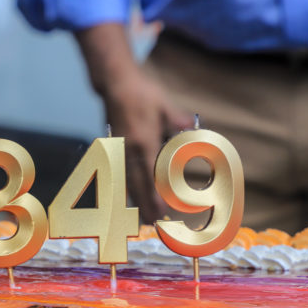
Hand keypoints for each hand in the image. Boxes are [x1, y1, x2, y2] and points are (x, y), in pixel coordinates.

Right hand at [103, 68, 193, 221]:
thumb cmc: (142, 93)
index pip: (151, 175)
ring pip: (125, 182)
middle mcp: (129, 150)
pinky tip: (128, 197)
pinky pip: (118, 174)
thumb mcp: (165, 106)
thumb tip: (195, 130)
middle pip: (136, 185)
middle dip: (144, 205)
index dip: (155, 196)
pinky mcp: (113, 147)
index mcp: (144, 142)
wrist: (116, 84)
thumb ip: (179, 122)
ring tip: (141, 217)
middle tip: (152, 223)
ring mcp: (118, 149)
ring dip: (134, 201)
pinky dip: (124, 188)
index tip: (161, 212)